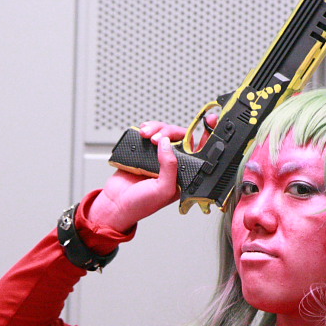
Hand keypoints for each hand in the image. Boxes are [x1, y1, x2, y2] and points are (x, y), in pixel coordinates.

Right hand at [86, 115, 219, 232]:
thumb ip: (170, 167)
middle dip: (169, 132)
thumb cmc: (141, 204)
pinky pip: (151, 134)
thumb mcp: (163, 190)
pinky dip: (148, 128)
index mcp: (184, 175)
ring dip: (156, 128)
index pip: (199, 153)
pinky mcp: (145, 151)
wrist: (116, 204)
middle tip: (156, 139)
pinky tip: (142, 132)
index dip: (206, 136)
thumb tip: (167, 144)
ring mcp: (159, 157)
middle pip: (181, 138)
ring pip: (165, 133)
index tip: (209, 120)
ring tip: (145, 134)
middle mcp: (173, 165)